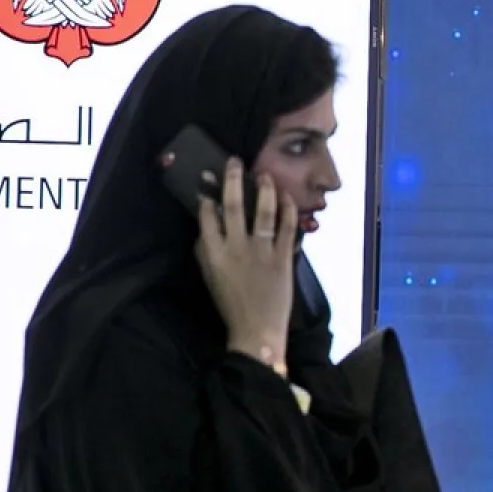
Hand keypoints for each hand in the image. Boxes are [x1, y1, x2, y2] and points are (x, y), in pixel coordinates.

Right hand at [195, 159, 295, 363]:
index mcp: (214, 253)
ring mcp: (261, 252)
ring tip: (264, 174)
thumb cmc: (230, 303)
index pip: (207, 217)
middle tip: (234, 162)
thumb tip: (204, 227)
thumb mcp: (209, 276)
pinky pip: (288, 228)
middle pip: (234, 207)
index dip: (207, 197)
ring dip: (264, 190)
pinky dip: (288, 210)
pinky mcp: (283, 258)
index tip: (207, 181)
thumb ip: (204, 250)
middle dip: (233, 181)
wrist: (256, 329)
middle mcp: (236, 248)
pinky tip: (287, 197)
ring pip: (263, 213)